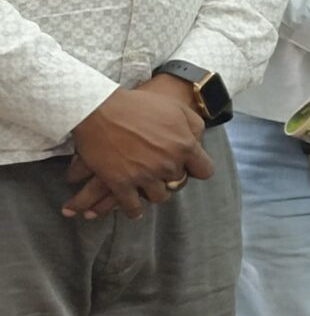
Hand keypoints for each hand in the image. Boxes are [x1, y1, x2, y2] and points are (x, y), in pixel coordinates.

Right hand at [65, 77, 211, 218]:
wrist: (99, 108)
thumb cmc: (138, 105)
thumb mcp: (176, 108)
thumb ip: (194, 125)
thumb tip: (198, 142)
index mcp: (185, 146)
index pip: (204, 171)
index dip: (196, 168)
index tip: (188, 166)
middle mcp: (168, 164)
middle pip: (179, 182)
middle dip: (171, 176)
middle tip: (161, 170)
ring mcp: (144, 175)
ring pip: (159, 197)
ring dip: (154, 192)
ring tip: (148, 186)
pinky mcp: (120, 183)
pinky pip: (131, 206)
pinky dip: (133, 210)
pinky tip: (133, 208)